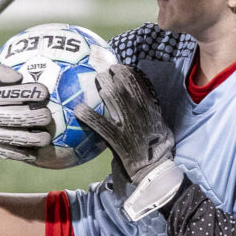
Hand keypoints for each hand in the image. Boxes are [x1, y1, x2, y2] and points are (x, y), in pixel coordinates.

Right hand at [0, 64, 52, 162]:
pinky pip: (3, 152)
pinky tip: (33, 153)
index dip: (30, 93)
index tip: (44, 93)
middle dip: (34, 118)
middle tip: (47, 116)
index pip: (10, 94)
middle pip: (14, 118)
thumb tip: (18, 78)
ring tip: (46, 138)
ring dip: (31, 140)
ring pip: (11, 138)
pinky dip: (19, 155)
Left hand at [74, 63, 184, 219]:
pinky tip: (78, 109)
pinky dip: (89, 115)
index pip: (137, 82)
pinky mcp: (118, 139)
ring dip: (102, 85)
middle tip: (101, 72)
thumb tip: (135, 97)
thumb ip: (146, 110)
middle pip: (122, 84)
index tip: (115, 66)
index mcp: (149, 107)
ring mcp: (128, 124)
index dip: (124, 71)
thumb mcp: (157, 123)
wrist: (155, 168)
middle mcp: (139, 112)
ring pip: (113, 98)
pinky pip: (101, 124)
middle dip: (110, 74)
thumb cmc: (155, 146)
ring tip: (94, 80)